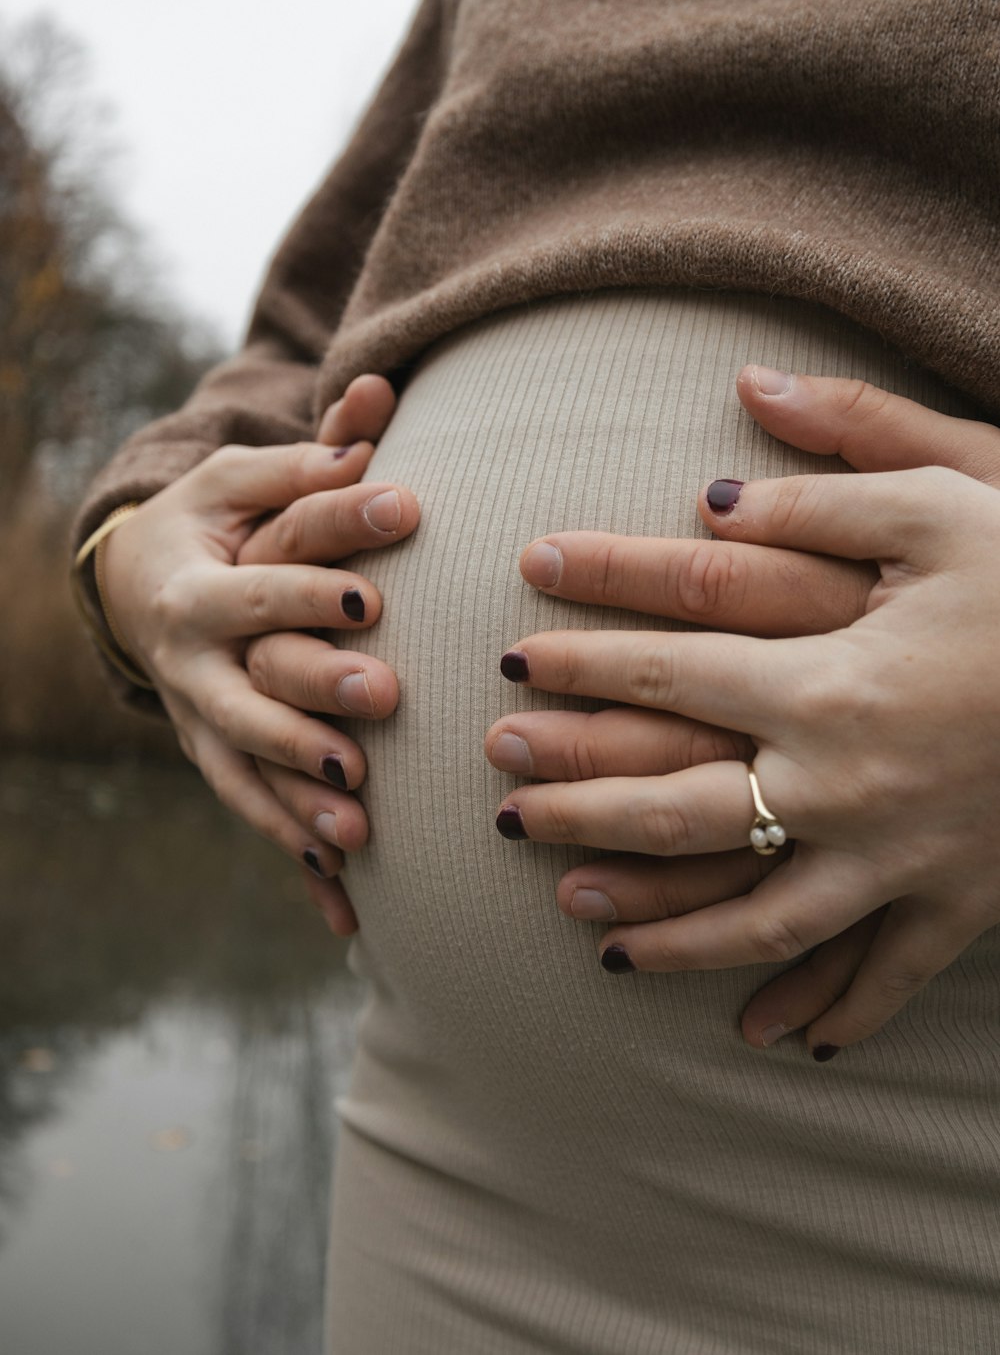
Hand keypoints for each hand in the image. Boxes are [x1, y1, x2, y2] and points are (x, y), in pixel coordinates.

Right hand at [101, 374, 415, 935]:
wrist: (135, 588)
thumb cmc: (207, 523)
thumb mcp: (240, 480)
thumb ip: (313, 454)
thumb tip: (381, 396)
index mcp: (199, 588)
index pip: (262, 587)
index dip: (314, 587)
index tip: (376, 593)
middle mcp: (192, 665)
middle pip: (249, 689)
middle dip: (311, 700)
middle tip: (382, 701)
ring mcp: (200, 722)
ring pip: (246, 771)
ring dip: (299, 802)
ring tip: (361, 832)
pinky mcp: (216, 760)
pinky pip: (253, 813)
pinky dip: (295, 854)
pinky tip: (348, 903)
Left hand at [487, 369, 999, 1054]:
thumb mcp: (955, 497)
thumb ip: (836, 468)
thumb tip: (734, 430)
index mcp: (830, 676)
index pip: (667, 666)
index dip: (581, 654)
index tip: (509, 649)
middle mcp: (845, 782)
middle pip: (675, 804)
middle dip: (578, 800)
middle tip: (501, 800)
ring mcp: (901, 857)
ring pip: (753, 915)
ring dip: (663, 925)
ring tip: (584, 930)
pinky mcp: (963, 904)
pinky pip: (882, 975)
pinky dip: (827, 1010)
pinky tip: (771, 1035)